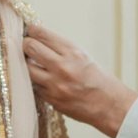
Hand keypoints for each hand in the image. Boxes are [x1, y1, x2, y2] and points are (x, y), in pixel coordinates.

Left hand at [23, 24, 137, 137]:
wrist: (110, 106)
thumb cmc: (100, 81)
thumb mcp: (85, 58)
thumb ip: (63, 51)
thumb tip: (41, 43)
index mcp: (74, 52)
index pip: (42, 34)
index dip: (32, 31)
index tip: (30, 32)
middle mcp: (63, 67)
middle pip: (30, 48)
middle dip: (26, 45)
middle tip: (28, 47)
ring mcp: (54, 84)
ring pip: (26, 68)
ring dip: (27, 65)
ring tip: (32, 64)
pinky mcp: (51, 99)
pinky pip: (33, 86)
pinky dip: (35, 82)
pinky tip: (41, 81)